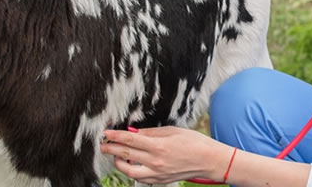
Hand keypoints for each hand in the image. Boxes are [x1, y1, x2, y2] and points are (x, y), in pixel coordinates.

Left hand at [100, 126, 233, 183]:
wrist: (209, 160)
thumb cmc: (194, 142)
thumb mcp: (172, 131)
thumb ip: (150, 132)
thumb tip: (133, 133)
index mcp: (158, 146)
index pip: (129, 140)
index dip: (115, 135)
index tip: (106, 133)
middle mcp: (155, 161)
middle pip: (125, 154)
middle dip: (111, 148)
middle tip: (102, 144)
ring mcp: (157, 173)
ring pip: (129, 170)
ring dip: (119, 162)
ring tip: (115, 155)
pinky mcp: (160, 180)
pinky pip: (140, 177)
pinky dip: (132, 171)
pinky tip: (130, 164)